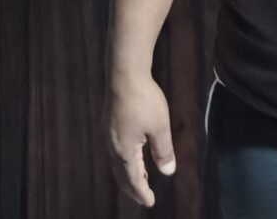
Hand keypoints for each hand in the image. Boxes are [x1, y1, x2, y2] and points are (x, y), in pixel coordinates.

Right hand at [108, 77, 176, 206]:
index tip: (151, 202)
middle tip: (143, 196)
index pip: (134, 180)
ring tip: (140, 179)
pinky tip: (133, 154)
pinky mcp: (109, 124)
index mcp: (124, 151)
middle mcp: (112, 146)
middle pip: (121, 175)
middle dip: (133, 188)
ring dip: (128, 175)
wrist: (124, 73)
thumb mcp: (160, 127)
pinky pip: (115, 152)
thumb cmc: (144, 100)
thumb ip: (163, 151)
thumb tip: (168, 172)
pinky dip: (124, 161)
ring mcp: (108, 135)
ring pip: (116, 164)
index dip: (143, 193)